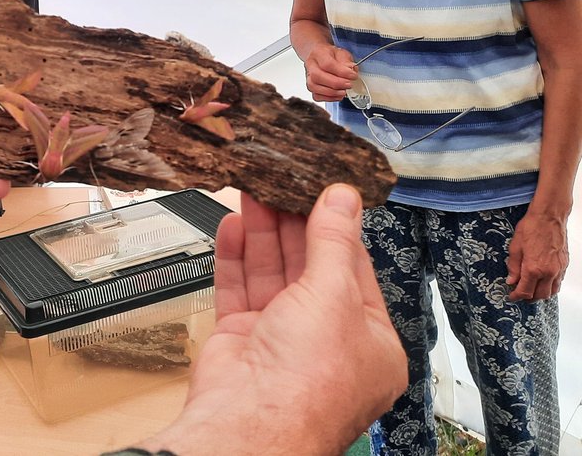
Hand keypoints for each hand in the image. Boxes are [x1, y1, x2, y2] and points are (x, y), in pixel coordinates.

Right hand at [141, 185, 405, 453]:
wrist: (251, 420)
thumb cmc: (308, 380)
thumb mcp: (334, 293)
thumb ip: (333, 241)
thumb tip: (343, 199)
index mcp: (369, 341)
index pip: (354, 270)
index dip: (334, 227)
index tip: (320, 190)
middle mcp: (326, 341)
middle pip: (309, 268)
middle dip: (293, 225)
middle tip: (280, 183)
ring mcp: (281, 341)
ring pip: (271, 275)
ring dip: (263, 233)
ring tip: (253, 191)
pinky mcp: (242, 340)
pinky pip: (239, 290)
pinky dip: (235, 257)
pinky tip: (234, 226)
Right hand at [303, 42, 357, 102]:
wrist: (321, 56)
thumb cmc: (331, 55)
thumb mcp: (342, 53)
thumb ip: (347, 62)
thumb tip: (351, 70)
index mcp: (318, 53)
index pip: (327, 64)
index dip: (341, 72)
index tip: (353, 75)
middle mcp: (310, 65)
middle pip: (317, 76)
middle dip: (336, 83)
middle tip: (349, 84)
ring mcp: (308, 77)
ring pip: (314, 87)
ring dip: (332, 92)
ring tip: (344, 91)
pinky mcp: (311, 87)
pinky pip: (316, 96)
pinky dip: (328, 98)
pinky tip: (338, 95)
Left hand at [507, 209, 568, 299]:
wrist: (549, 217)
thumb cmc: (531, 227)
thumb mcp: (515, 247)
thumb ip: (513, 266)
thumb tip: (511, 280)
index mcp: (534, 268)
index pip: (525, 291)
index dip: (517, 296)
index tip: (511, 297)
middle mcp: (548, 272)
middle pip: (540, 295)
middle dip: (529, 298)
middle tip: (520, 295)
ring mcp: (559, 269)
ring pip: (552, 291)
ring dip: (541, 294)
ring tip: (531, 290)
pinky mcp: (564, 265)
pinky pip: (558, 282)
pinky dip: (550, 286)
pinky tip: (543, 281)